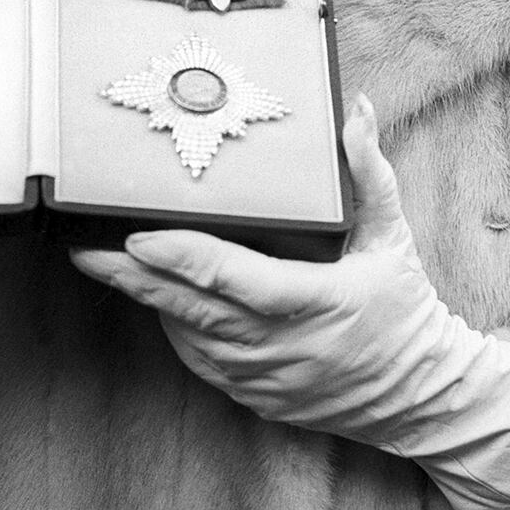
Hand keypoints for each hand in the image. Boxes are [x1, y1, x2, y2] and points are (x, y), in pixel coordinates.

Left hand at [70, 94, 509, 509]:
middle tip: (88, 251)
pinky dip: (177, 329)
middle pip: (193, 312)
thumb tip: (355, 111)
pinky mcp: (256, 397)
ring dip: (150, 302)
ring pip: (190, 338)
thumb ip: (370, 173)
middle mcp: (283, 347)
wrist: (421, 398)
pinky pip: (203, 362)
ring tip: (107, 264)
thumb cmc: (404, 309)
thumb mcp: (393, 236)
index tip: (141, 236)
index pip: (237, 281)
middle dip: (136, 280)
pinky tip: (157, 299)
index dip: (184, 259)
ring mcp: (266, 379)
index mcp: (316, 302)